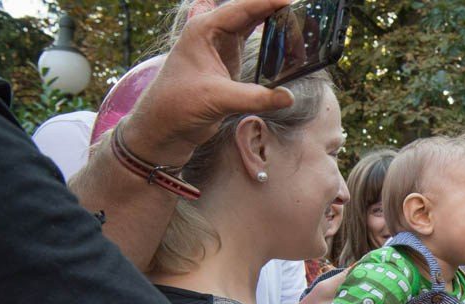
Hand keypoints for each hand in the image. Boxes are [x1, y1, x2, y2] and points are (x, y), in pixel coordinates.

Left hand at [123, 0, 296, 165]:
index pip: (242, 7)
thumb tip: (288, 97)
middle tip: (302, 15)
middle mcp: (212, 34)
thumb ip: (256, 97)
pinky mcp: (226, 66)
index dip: (268, 1)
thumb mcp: (218, 99)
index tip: (293, 1)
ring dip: (274, 28)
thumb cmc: (177, 106)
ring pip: (252, 28)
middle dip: (275, 11)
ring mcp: (220, 49)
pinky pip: (253, 47)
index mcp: (204, 30)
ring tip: (299, 31)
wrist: (162, 128)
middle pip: (249, 12)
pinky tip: (286, 50)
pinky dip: (270, 47)